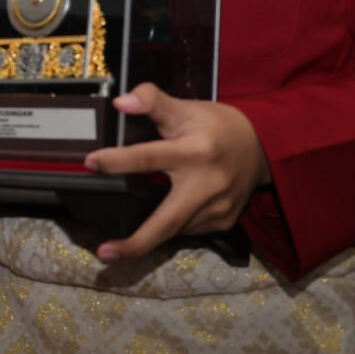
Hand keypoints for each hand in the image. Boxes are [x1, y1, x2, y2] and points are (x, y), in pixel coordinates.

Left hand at [84, 82, 269, 262]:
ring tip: (118, 246)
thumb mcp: (185, 107)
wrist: (264, 147)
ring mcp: (217, 209)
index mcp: (194, 151)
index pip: (149, 156)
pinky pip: (187, 231)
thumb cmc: (215, 125)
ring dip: (146, 238)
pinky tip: (152, 230)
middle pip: (167, 221)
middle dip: (136, 242)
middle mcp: (207, 185)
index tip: (90, 163)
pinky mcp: (223, 223)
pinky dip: (167, 230)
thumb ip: (151, 100)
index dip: (118, 160)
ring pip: (174, 230)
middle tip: (104, 252)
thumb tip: (120, 102)